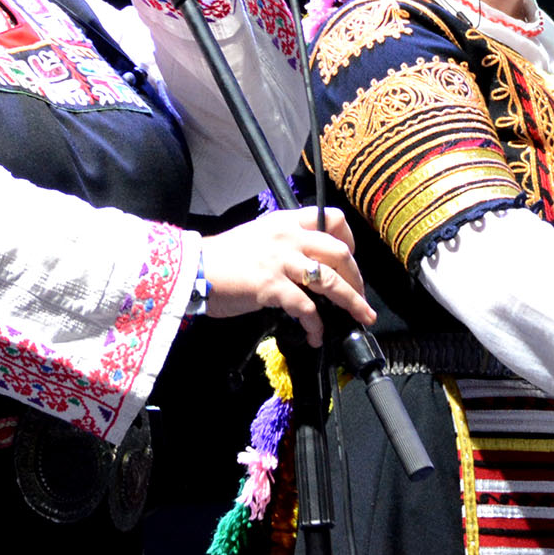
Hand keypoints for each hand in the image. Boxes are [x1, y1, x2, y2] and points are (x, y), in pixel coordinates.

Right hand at [199, 207, 374, 347]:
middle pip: (340, 252)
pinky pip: (306, 307)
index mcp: (286, 222)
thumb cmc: (222, 257)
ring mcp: (281, 261)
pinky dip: (316, 325)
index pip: (331, 218)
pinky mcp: (272, 286)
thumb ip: (284, 243)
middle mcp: (288, 237)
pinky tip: (316, 336)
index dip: (349, 240)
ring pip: (331, 280)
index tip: (350, 260)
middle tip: (361, 295)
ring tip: (361, 318)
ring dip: (352, 302)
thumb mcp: (258, 236)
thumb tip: (306, 264)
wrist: (193, 268)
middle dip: (357, 277)